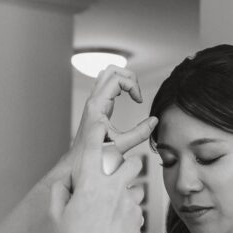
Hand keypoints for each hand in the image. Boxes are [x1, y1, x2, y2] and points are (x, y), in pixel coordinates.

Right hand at [50, 120, 145, 232]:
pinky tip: (118, 223)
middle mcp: (112, 187)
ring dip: (129, 190)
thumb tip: (65, 181)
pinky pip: (137, 206)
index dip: (97, 132)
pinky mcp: (138, 215)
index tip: (100, 121)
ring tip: (117, 204)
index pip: (94, 148)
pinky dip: (130, 211)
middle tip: (117, 176)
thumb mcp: (56, 215)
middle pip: (132, 161)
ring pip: (138, 184)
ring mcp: (128, 201)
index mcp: (89, 183)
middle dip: (127, 165)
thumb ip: (59, 192)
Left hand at [62, 65, 155, 190]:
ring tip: (133, 93)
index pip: (117, 79)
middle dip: (129, 76)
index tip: (140, 101)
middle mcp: (93, 100)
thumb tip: (154, 121)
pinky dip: (118, 85)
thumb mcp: (120, 146)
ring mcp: (93, 102)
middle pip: (111, 70)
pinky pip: (106, 85)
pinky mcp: (95, 106)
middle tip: (137, 92)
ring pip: (106, 75)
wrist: (78, 162)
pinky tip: (125, 97)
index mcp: (97, 106)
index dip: (133, 85)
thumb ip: (139, 134)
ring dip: (123, 79)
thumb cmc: (95, 156)